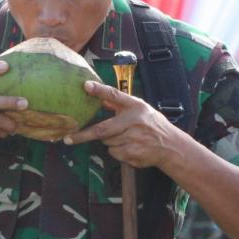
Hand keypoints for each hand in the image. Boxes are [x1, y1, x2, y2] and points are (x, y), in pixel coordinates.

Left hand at [64, 82, 179, 168]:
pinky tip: (129, 147)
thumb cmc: (152, 125)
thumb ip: (121, 105)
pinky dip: (117, 151)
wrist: (171, 146)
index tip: (85, 85)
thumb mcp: (141, 109)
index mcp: (136, 107)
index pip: (115, 95)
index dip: (100, 90)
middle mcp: (135, 121)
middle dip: (83, 135)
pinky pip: (114, 152)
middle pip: (102, 129)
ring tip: (125, 138)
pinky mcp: (133, 153)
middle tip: (68, 138)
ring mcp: (134, 139)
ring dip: (109, 141)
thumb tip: (100, 100)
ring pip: (107, 142)